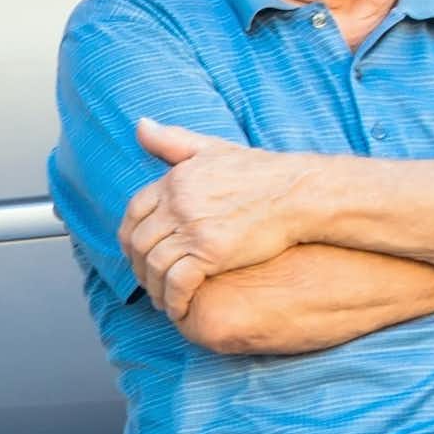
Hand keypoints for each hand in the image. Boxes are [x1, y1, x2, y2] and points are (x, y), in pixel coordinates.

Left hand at [121, 121, 312, 314]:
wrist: (302, 193)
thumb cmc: (265, 173)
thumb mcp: (216, 148)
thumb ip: (174, 141)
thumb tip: (139, 125)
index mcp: (175, 180)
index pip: (133, 212)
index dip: (131, 237)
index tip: (139, 253)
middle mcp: (178, 202)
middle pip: (138, 243)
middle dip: (138, 268)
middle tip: (150, 282)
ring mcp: (193, 228)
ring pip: (154, 266)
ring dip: (155, 289)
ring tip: (165, 300)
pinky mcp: (211, 252)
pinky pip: (177, 282)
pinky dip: (174, 299)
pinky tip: (181, 308)